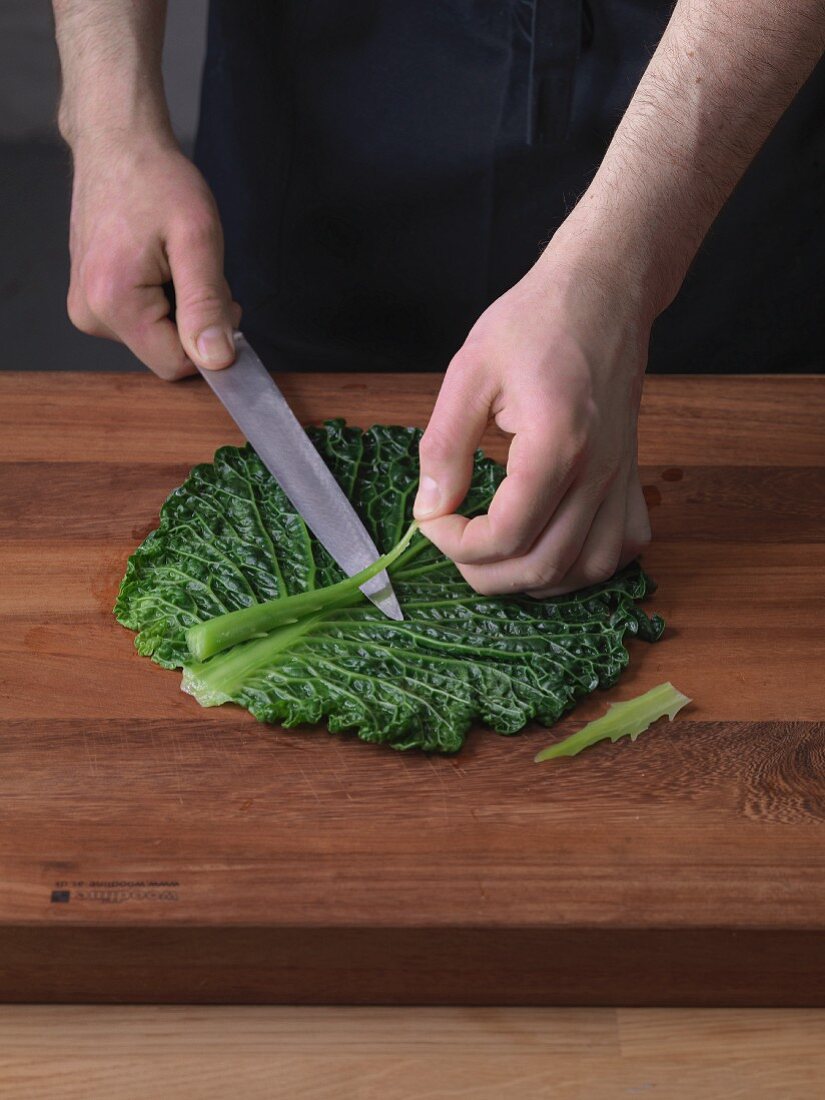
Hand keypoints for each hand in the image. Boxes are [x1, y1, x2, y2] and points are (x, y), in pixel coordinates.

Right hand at [66, 134, 239, 379]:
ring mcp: (87, 309)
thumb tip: (216, 361)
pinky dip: (164, 301)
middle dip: (196, 321)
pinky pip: (143, 323)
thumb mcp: (197, 239)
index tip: (225, 301)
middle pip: (166, 352)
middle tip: (197, 270)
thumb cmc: (156, 180)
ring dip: (181, 309)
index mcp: (113, 303)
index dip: (212, 342)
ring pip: (158, 338)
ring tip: (175, 260)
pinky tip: (159, 264)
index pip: (176, 365)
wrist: (117, 144)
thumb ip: (206, 305)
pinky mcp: (90, 302)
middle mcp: (90, 313)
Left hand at [413, 254, 651, 596]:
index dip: (456, 543)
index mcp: (556, 442)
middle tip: (454, 541)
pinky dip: (585, 564)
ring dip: (534, 578)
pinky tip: (554, 543)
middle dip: (485, 572)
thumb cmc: (536, 321)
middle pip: (543, 566)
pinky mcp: (633, 476)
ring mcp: (622, 478)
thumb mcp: (469, 372)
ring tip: (497, 553)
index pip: (506, 534)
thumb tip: (430, 507)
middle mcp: (598, 471)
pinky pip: (622, 548)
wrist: (603, 292)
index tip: (431, 518)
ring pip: (587, 570)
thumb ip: (445, 447)